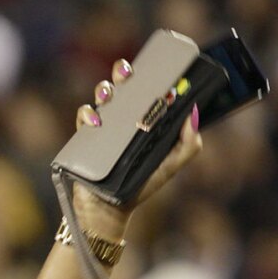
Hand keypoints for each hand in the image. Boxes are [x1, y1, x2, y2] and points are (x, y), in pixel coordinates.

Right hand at [66, 60, 204, 244]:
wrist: (110, 210)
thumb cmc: (140, 187)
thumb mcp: (169, 167)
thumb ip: (187, 145)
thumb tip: (193, 114)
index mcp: (143, 121)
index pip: (147, 91)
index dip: (151, 76)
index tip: (158, 68)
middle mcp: (122, 120)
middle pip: (122, 87)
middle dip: (123, 73)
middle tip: (127, 71)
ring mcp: (102, 127)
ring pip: (101, 98)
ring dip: (104, 89)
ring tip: (109, 94)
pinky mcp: (84, 139)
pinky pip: (83, 117)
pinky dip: (87, 114)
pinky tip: (96, 121)